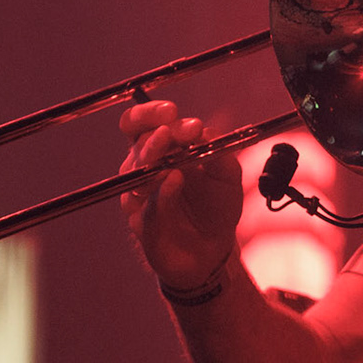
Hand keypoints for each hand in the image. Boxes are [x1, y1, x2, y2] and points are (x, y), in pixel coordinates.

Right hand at [118, 100, 244, 287]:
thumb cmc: (216, 208)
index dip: (154, 113)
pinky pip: (145, 203)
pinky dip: (161, 190)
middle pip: (134, 137)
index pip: (147, 121)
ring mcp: (140, 192)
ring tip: (172, 150)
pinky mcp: (141, 220)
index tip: (172, 114)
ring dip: (152, 154)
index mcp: (167, 149)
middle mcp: (148, 166)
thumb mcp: (228, 175)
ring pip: (134, 167)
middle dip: (153, 131)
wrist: (211, 249)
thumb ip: (218, 151)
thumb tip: (202, 132)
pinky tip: (174, 179)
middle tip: (172, 132)